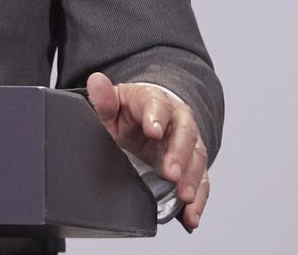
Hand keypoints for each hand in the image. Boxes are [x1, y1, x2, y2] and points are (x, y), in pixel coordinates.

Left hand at [85, 71, 210, 230]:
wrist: (145, 120)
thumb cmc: (128, 112)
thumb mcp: (112, 104)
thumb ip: (104, 98)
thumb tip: (96, 81)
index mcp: (155, 101)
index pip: (158, 106)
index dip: (156, 117)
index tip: (152, 131)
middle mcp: (177, 120)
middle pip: (185, 133)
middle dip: (179, 154)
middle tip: (171, 174)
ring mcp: (188, 144)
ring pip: (197, 158)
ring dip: (192, 179)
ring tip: (184, 197)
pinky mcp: (192, 166)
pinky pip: (201, 182)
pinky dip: (198, 200)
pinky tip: (191, 215)